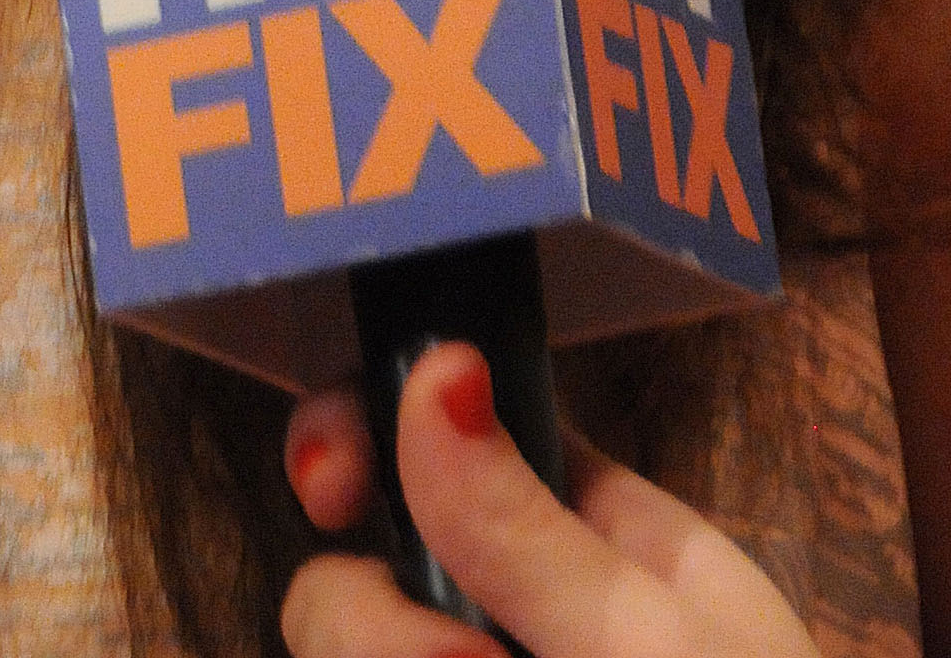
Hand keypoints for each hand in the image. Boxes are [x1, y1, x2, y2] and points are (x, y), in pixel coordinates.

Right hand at [279, 342, 818, 657]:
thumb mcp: (658, 651)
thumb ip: (531, 531)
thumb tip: (437, 363)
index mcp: (587, 533)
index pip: (438, 424)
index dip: (362, 432)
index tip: (334, 488)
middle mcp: (505, 612)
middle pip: (355, 572)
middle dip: (371, 622)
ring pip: (348, 651)